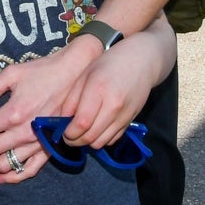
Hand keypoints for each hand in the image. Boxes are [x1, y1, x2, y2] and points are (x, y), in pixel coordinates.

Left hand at [0, 42, 100, 182]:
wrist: (74, 74)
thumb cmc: (41, 72)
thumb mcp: (11, 74)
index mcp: (13, 113)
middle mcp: (24, 132)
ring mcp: (37, 143)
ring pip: (6, 164)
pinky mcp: (47, 147)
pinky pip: (30, 170)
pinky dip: (14, 177)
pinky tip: (1, 178)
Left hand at [57, 28, 173, 148]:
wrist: (142, 61)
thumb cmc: (109, 63)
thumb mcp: (85, 74)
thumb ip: (72, 98)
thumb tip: (62, 120)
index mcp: (98, 90)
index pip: (81, 123)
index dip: (69, 132)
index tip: (62, 131)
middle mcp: (113, 106)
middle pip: (91, 137)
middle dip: (75, 141)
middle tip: (68, 135)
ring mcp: (124, 116)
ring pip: (102, 142)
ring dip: (88, 142)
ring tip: (81, 132)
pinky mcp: (130, 121)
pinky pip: (113, 140)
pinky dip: (101, 139)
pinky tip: (96, 128)